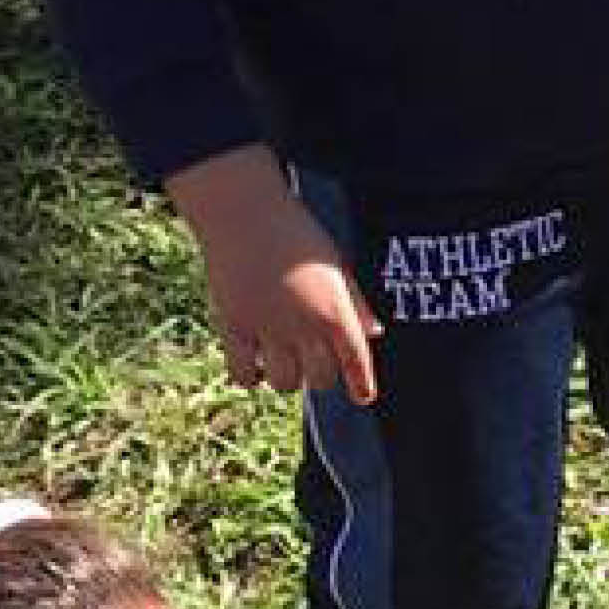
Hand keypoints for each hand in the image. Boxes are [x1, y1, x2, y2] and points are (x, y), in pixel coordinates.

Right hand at [164, 144, 383, 402]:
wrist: (244, 212)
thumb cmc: (296, 235)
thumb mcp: (336, 264)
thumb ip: (355, 302)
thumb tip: (375, 333)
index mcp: (334, 311)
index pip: (356, 363)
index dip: (362, 385)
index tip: (363, 396)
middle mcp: (303, 326)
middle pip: (321, 379)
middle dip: (321, 375)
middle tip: (313, 359)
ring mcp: (267, 329)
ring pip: (285, 383)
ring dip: (288, 376)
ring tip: (283, 358)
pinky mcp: (233, 327)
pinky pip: (243, 374)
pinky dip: (250, 376)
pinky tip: (254, 363)